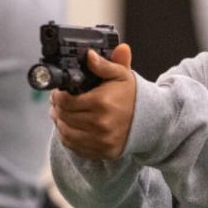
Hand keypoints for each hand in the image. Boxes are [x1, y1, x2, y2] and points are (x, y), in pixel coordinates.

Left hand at [50, 44, 135, 159]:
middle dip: (57, 109)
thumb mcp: (121, 75)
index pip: (66, 101)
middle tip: (57, 103)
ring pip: (66, 133)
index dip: (57, 96)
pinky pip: (75, 147)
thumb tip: (89, 55)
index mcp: (102, 102)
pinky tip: (69, 128)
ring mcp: (101, 140)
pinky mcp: (102, 152)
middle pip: (64, 117)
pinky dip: (67, 138)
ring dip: (59, 123)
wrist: (150, 120)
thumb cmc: (132, 97)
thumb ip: (104, 65)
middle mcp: (100, 123)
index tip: (58, 93)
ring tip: (60, 115)